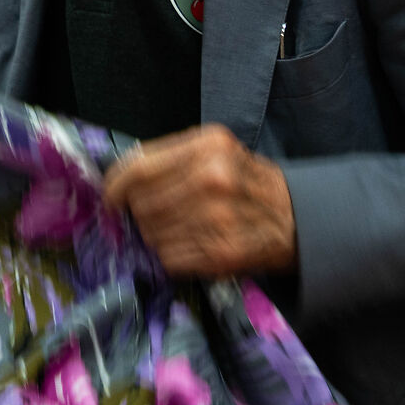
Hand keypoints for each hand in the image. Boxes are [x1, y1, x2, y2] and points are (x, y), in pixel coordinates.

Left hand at [102, 125, 296, 280]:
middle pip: (141, 204)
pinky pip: (168, 258)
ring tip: (182, 228)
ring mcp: (217, 218)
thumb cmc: (245, 181)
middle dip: (140, 213)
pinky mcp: (221, 253)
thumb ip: (169, 157)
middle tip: (158, 214)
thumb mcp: (215, 150)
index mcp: (208, 146)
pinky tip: (192, 245)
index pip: (139, 168)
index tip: (109, 198)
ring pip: (151, 234)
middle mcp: (213, 179)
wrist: (295, 218)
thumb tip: (117, 181)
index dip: (114, 186)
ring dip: (156, 237)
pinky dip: (172, 256)